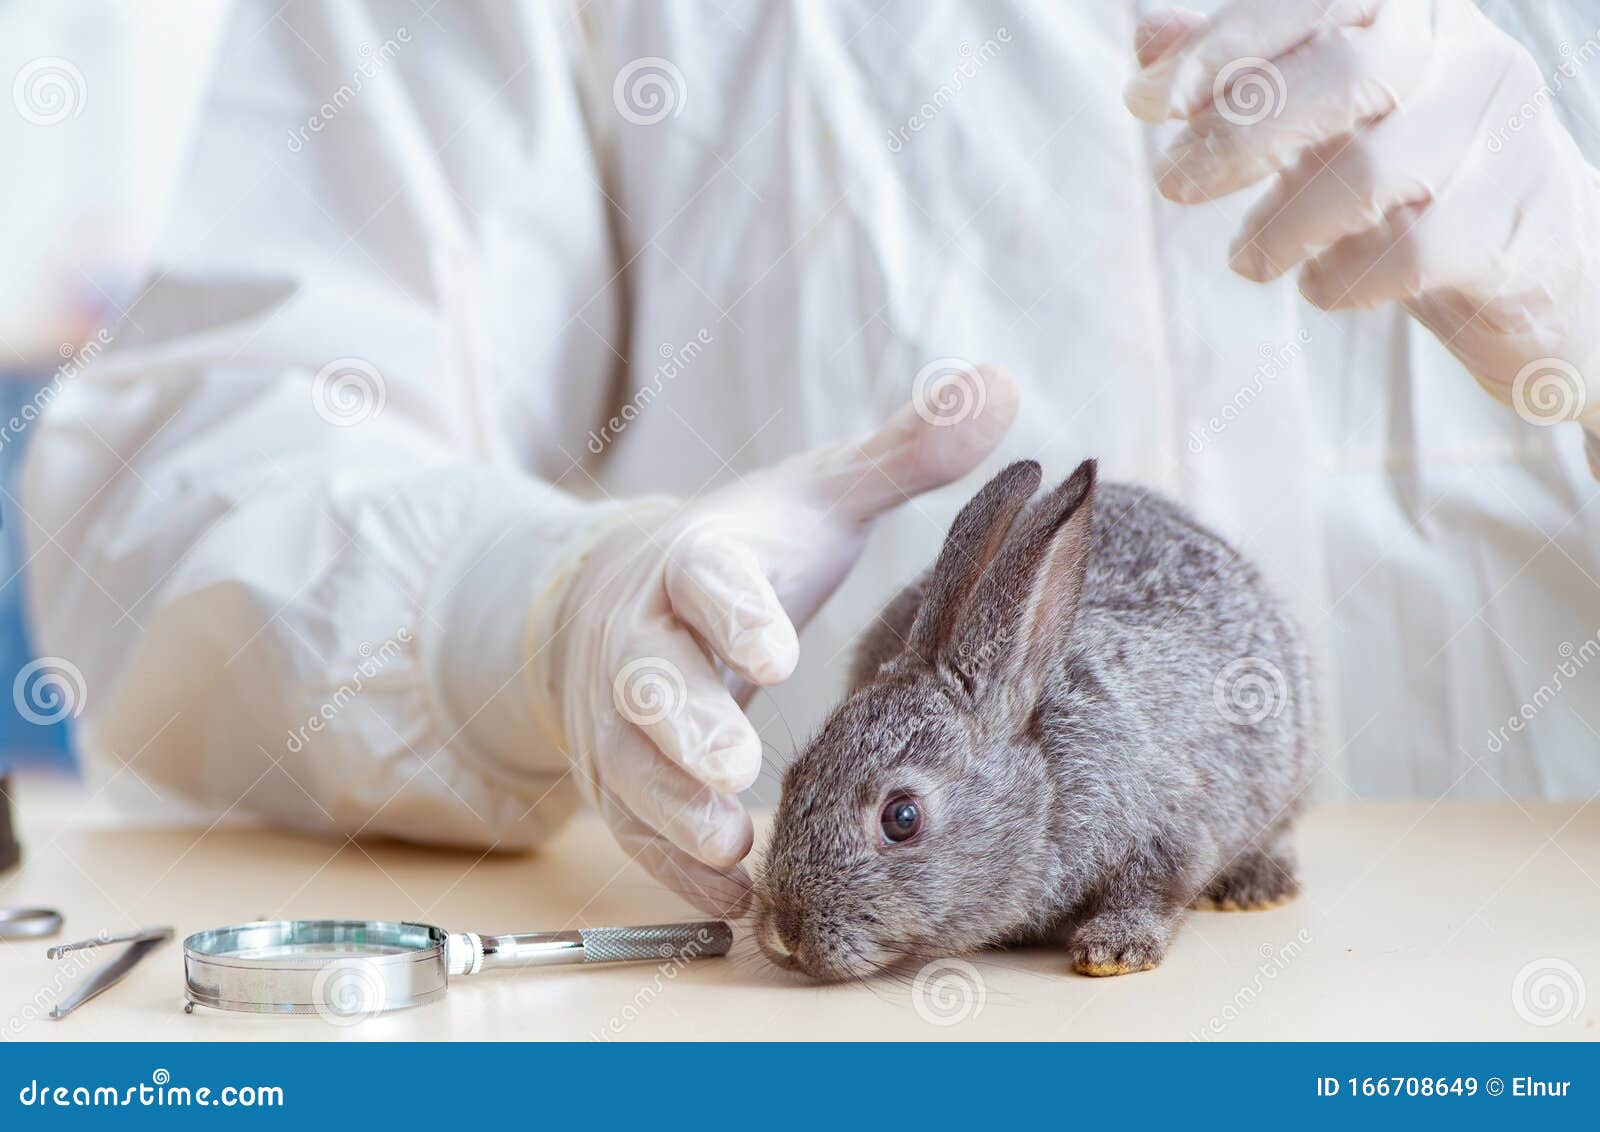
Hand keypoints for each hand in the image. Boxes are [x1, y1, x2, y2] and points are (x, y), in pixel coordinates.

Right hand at [536, 366, 1016, 913]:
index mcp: (697, 563)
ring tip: (733, 852)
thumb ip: (904, 453)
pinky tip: (728, 896)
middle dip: (683, 724)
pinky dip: (672, 866)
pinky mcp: (618, 778)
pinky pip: (633, 830)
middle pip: (645, 681)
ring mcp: (620, 717)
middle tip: (734, 768)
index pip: (703, 578)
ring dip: (673, 812)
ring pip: (628, 768)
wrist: (626, 604)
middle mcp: (644, 639)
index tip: (779, 649)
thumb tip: (1003, 383)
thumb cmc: (747, 558)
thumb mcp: (821, 499)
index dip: (733, 611)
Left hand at [1126, 0, 1599, 429]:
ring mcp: (1502, 142)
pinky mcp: (1513, 230)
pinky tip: (1319, 285)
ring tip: (1246, 258)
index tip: (1147, 103)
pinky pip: (1407, 255)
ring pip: (1370, 174)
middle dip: (1239, 134)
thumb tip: (1146, 33)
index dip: (1222, 45)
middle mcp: (1470, 58)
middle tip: (1172, 184)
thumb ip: (1243, 69)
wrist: (1538, 260)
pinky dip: (1339, 279)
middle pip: (1345, 74)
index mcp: (1417, 12)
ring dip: (1278, 227)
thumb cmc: (1410, 172)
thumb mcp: (1323, 112)